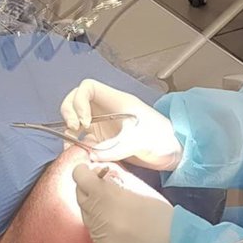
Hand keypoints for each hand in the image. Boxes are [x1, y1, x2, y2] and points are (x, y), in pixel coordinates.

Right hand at [60, 79, 181, 169]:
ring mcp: (104, 125)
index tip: (85, 122)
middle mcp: (106, 110)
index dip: (79, 100)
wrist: (172, 153)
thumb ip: (116, 148)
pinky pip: (83, 138)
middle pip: (77, 100)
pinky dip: (76, 145)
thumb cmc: (162, 139)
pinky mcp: (104, 140)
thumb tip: (92, 155)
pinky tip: (79, 154)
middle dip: (69, 112)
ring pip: (77, 119)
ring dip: (69, 130)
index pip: (88, 87)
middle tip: (74, 131)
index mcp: (116, 101)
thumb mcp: (141, 141)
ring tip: (72, 145)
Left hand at [72, 164, 173, 242]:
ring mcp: (99, 237)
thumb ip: (120, 178)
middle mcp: (98, 217)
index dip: (83, 172)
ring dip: (95, 208)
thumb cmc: (164, 219)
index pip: (80, 177)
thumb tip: (104, 171)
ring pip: (86, 216)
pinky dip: (102, 227)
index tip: (90, 172)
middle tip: (104, 188)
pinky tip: (120, 227)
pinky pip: (95, 234)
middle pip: (79, 196)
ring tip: (116, 209)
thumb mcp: (143, 190)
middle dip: (88, 189)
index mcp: (108, 197)